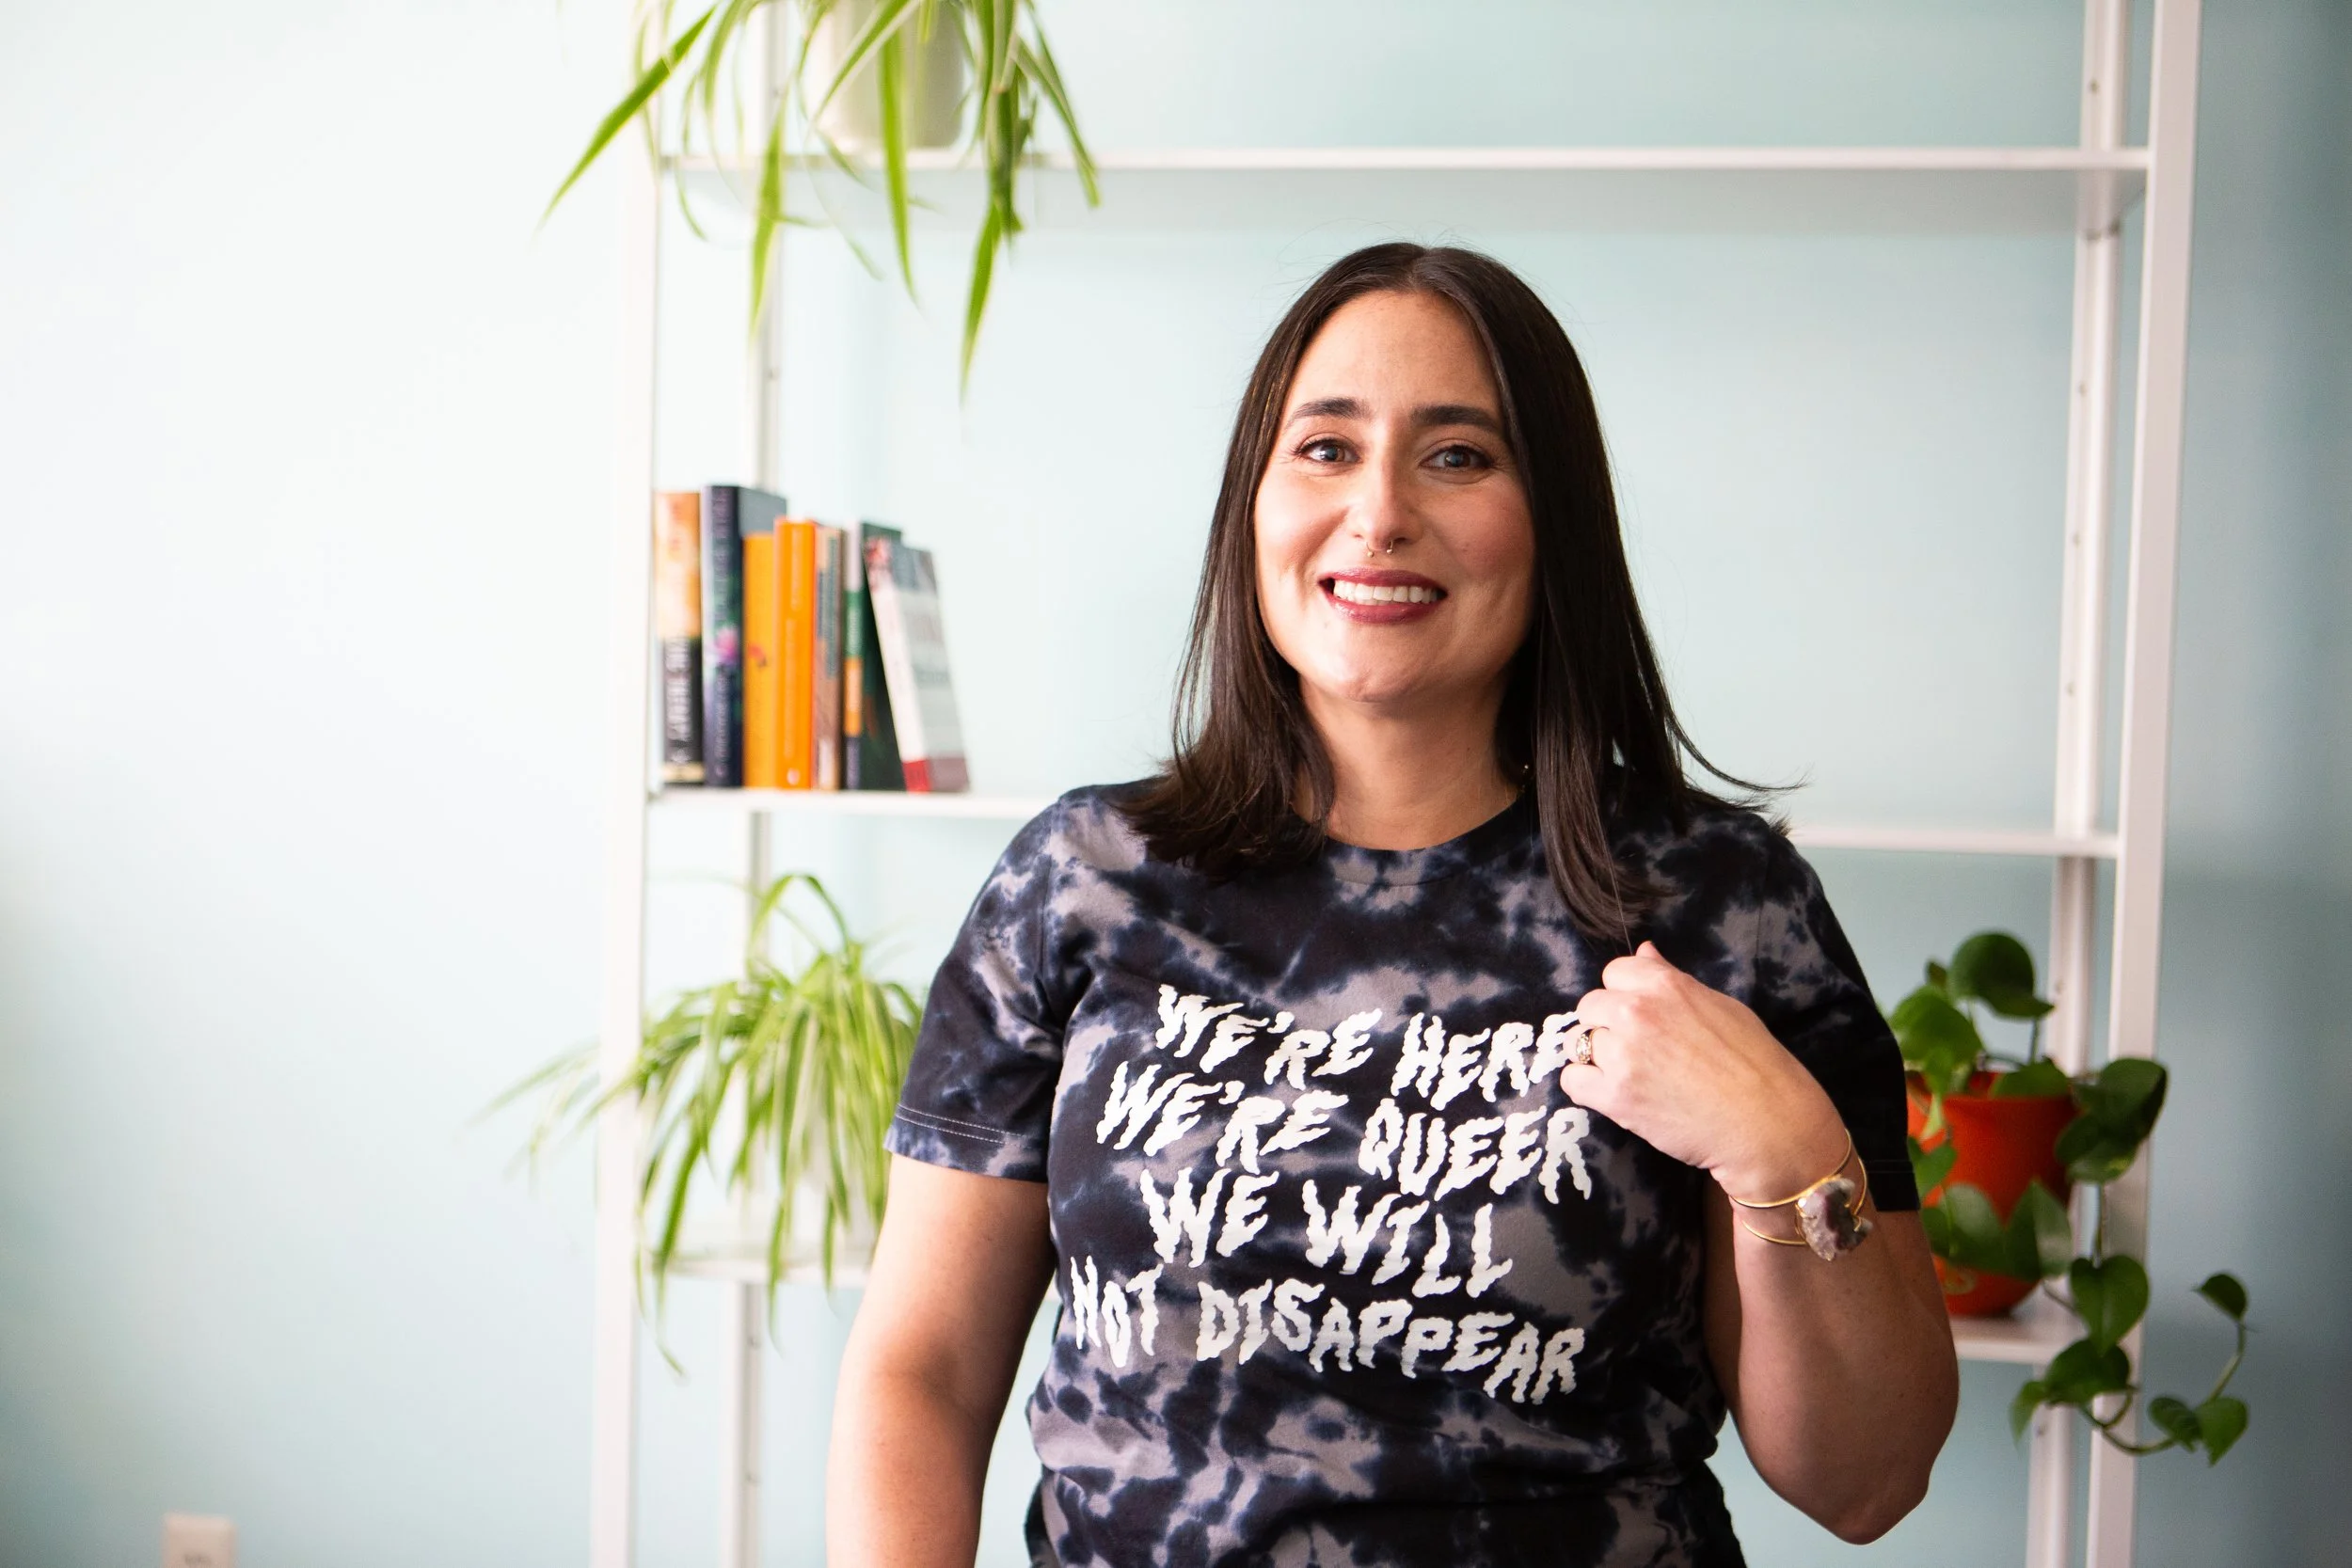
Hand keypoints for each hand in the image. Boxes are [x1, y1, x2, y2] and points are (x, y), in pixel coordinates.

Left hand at [1560, 941, 1847, 1200]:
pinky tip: (1615, 1095)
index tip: (1641, 1016)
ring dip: (1598, 1057)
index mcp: (1665, 984)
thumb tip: (1644, 951)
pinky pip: (1573, 1081)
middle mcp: (1637, 1011)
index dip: (1625, 994)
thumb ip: (1673, 979)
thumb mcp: (1720, 1005)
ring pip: (1579, 1043)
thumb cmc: (1755, 1064)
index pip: (1614, 972)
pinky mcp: (1615, 1096)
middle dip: (1607, 1025)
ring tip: (1631, 1076)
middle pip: (1590, 1006)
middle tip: (1637, 1050)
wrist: (1767, 1124)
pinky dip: (1587, 1088)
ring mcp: (1623, 1053)